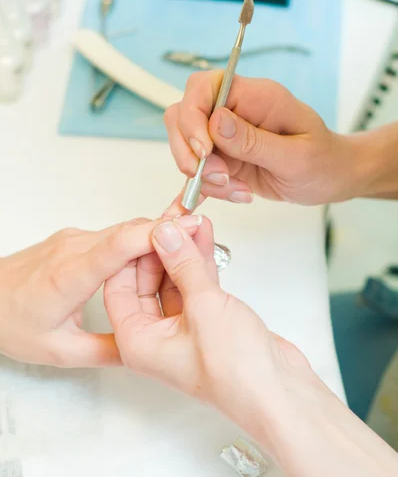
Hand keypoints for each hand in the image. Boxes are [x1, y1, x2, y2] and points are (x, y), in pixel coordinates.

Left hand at [0, 216, 200, 367]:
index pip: (118, 244)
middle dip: (166, 232)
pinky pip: (112, 234)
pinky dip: (136, 241)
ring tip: (181, 253)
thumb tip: (142, 350)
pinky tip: (150, 257)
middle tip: (199, 238)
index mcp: (70, 275)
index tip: (185, 229)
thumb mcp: (59, 351)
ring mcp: (73, 238)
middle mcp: (73, 248)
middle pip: (128, 230)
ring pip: (123, 229)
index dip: (154, 233)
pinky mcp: (74, 239)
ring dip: (153, 237)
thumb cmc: (10, 320)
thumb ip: (106, 351)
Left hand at [105, 217, 397, 476]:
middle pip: (146, 279)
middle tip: (174, 218)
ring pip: (174, 278)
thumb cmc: (238, 373)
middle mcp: (155, 335)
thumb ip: (183, 265)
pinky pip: (195, 283)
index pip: (119, 286)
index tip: (147, 225)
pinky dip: (200, 260)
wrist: (280, 394)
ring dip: (183, 249)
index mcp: (138, 341)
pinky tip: (205, 236)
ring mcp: (182, 327)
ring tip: (192, 218)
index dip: (130, 252)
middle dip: (161, 246)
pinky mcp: (207, 319)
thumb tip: (164, 233)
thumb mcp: (204, 308)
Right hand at [165, 71, 365, 208]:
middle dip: (189, 151)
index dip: (192, 115)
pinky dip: (200, 189)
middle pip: (183, 116)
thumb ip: (254, 141)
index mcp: (254, 97)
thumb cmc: (323, 162)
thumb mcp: (296, 156)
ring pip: (187, 147)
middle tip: (220, 177)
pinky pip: (197, 171)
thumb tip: (215, 122)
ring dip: (203, 176)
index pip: (202, 87)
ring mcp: (225, 136)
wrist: (331, 178)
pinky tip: (208, 202)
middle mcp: (234, 111)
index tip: (203, 151)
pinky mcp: (223, 159)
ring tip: (238, 192)